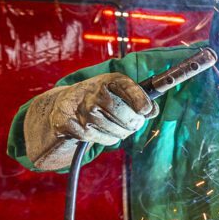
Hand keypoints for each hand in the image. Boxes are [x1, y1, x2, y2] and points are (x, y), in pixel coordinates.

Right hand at [25, 72, 158, 169]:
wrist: (65, 104)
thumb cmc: (99, 97)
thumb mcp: (118, 90)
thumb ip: (139, 97)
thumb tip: (153, 110)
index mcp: (108, 80)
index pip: (129, 88)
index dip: (141, 100)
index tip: (146, 110)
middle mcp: (94, 94)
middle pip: (128, 116)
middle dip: (135, 123)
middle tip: (133, 123)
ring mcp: (84, 111)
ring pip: (119, 131)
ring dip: (123, 132)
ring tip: (116, 125)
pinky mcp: (76, 128)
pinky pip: (106, 139)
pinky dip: (111, 138)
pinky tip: (104, 130)